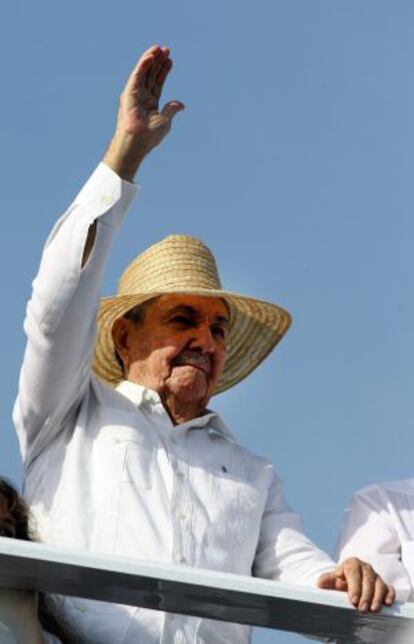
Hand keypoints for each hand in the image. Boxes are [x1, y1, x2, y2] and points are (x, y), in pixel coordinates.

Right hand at [104, 45, 184, 180]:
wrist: (138, 142)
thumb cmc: (150, 136)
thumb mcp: (165, 121)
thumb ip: (171, 109)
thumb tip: (181, 104)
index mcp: (150, 104)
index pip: (158, 83)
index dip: (164, 71)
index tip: (170, 60)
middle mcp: (142, 97)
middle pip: (151, 75)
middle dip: (158, 62)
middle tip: (166, 49)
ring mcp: (135, 94)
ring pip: (144, 73)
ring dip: (150, 59)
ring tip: (159, 48)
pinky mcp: (129, 93)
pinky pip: (137, 76)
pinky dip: (143, 65)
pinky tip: (150, 56)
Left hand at [317, 557, 394, 611]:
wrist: (349, 580)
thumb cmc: (341, 580)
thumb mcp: (333, 579)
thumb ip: (327, 580)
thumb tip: (319, 583)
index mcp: (352, 563)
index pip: (354, 573)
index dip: (354, 586)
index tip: (352, 600)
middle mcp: (365, 568)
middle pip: (368, 579)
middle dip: (366, 595)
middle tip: (362, 609)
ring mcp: (375, 576)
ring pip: (379, 584)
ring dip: (377, 597)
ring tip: (373, 609)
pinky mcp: (383, 584)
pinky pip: (389, 588)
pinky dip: (390, 594)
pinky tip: (387, 603)